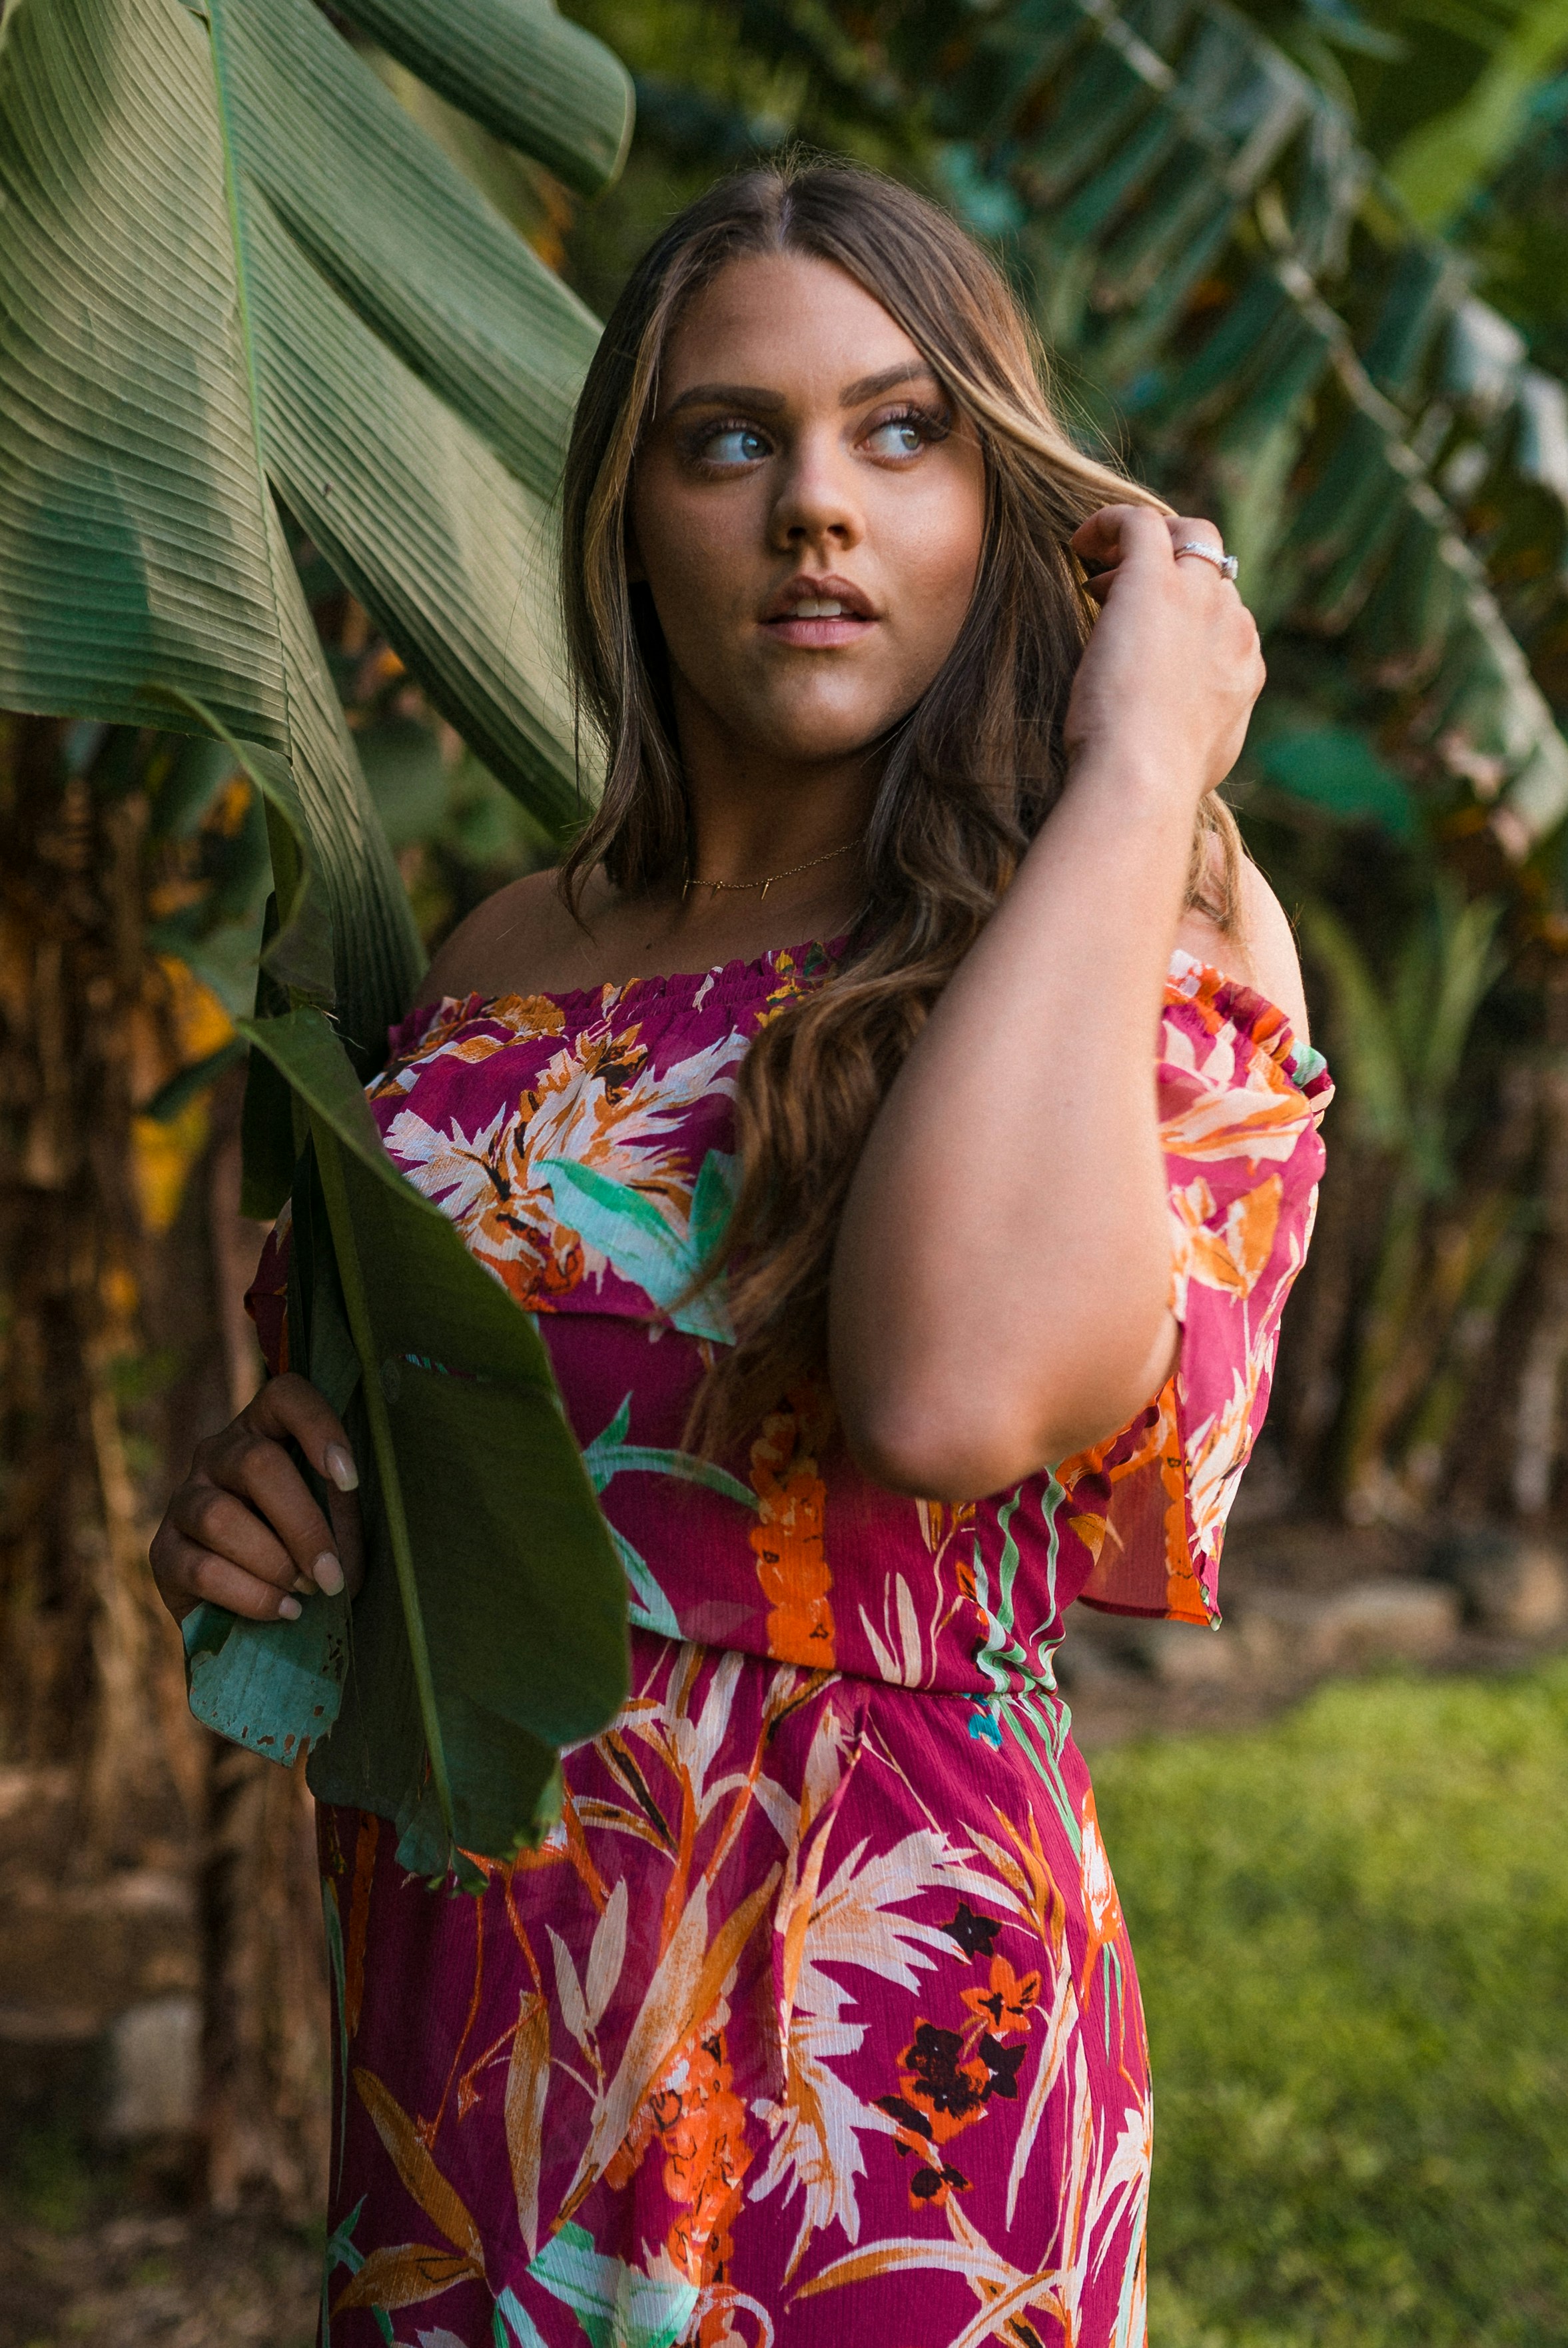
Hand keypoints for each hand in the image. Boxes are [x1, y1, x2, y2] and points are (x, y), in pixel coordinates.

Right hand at [150, 1373, 364, 1625]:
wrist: (259, 1621)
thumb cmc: (308, 1556)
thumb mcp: (336, 1527)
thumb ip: (342, 1513)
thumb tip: (343, 1527)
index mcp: (264, 1431)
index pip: (283, 1395)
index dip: (318, 1426)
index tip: (350, 1478)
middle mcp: (217, 1454)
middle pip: (256, 1464)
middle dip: (303, 1524)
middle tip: (331, 1574)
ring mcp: (184, 1499)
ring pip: (221, 1517)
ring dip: (274, 1562)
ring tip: (305, 1592)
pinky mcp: (162, 1552)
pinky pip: (203, 1569)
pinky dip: (252, 1596)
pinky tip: (283, 1611)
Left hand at [1065, 506, 1264, 801]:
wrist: (1143, 780)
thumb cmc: (1155, 788)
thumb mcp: (1196, 764)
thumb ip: (1202, 734)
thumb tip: (1192, 740)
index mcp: (1245, 669)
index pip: (1223, 617)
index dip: (1180, 616)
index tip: (1137, 637)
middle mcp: (1233, 626)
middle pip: (1209, 571)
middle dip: (1168, 575)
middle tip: (1115, 594)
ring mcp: (1200, 599)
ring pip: (1186, 535)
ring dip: (1141, 548)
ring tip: (1095, 570)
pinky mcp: (1156, 581)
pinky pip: (1140, 522)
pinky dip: (1110, 522)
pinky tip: (1079, 542)